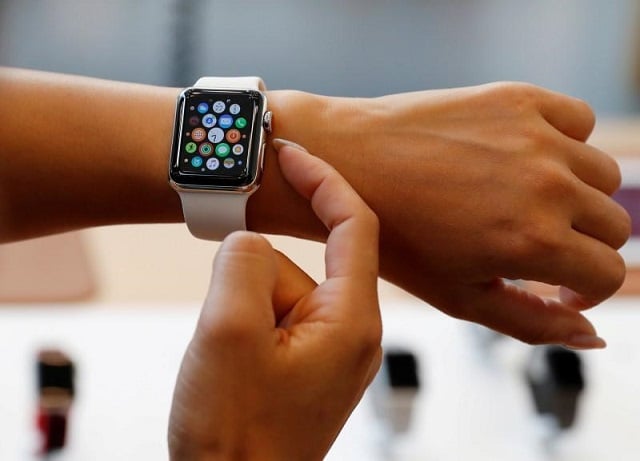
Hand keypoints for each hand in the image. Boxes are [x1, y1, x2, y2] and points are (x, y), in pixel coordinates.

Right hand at [168, 140, 381, 460]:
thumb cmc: (236, 435)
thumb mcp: (227, 331)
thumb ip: (242, 260)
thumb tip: (250, 238)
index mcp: (351, 321)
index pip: (354, 225)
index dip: (323, 181)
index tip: (291, 155)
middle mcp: (350, 331)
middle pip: (299, 262)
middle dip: (253, 277)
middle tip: (226, 320)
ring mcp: (327, 349)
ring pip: (277, 289)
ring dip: (242, 308)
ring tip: (227, 360)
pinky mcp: (303, 360)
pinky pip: (272, 314)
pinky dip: (243, 323)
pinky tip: (232, 363)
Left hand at [264, 82, 630, 347]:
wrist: (347, 163)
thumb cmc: (396, 236)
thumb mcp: (460, 297)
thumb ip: (533, 322)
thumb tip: (592, 333)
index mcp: (533, 242)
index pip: (609, 274)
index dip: (586, 290)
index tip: (560, 287)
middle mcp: (546, 186)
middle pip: (614, 225)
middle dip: (584, 247)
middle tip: (541, 247)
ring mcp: (535, 137)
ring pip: (602, 175)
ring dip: (578, 197)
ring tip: (529, 204)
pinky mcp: (518, 98)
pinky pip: (577, 120)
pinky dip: (566, 142)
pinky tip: (528, 158)